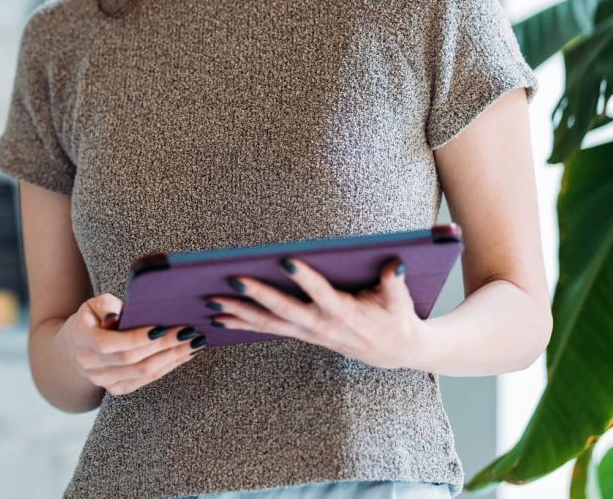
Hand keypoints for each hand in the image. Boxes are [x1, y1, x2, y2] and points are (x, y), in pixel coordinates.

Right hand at [59, 293, 204, 396]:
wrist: (77, 347)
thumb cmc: (92, 318)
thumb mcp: (93, 304)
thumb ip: (106, 306)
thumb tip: (121, 315)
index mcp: (82, 339)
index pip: (110, 344)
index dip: (137, 338)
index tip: (163, 327)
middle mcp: (91, 365)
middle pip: (132, 360)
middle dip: (163, 345)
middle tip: (188, 332)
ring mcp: (103, 381)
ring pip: (143, 373)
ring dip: (172, 358)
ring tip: (193, 343)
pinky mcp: (117, 389)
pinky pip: (146, 380)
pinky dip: (168, 367)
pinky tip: (183, 355)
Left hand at [205, 257, 422, 369]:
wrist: (395, 352)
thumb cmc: (396, 318)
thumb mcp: (400, 301)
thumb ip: (394, 282)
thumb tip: (393, 263)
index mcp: (345, 313)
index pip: (323, 294)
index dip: (306, 279)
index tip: (287, 261)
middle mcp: (321, 325)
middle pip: (284, 310)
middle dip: (257, 295)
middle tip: (232, 280)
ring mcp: (308, 332)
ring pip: (269, 323)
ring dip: (239, 313)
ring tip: (211, 302)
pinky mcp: (301, 334)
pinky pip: (268, 329)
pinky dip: (243, 323)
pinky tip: (219, 319)